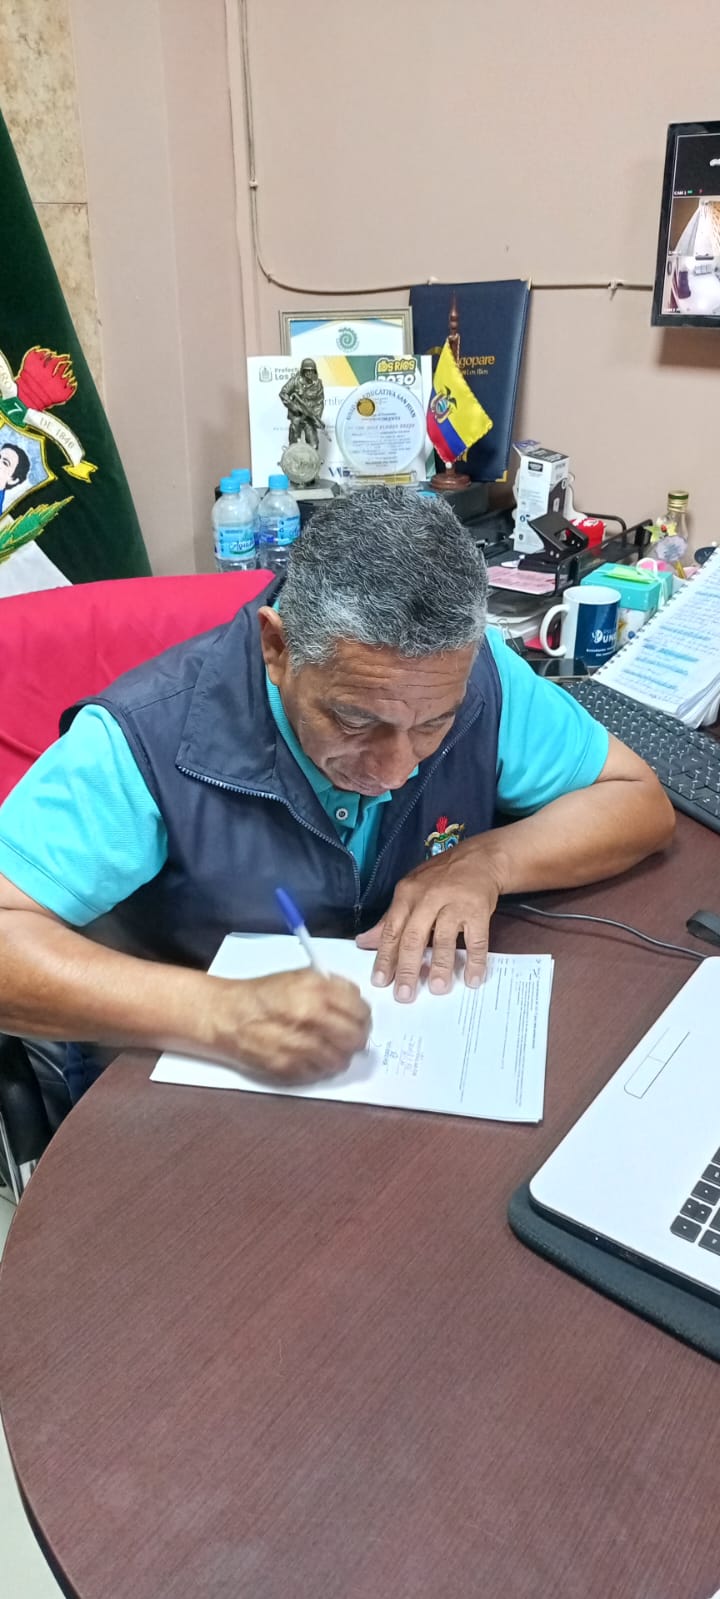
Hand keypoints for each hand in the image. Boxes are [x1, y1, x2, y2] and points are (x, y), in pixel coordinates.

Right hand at [208, 968, 371, 1081]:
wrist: (227, 1016)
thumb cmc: (262, 994)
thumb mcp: (299, 976)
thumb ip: (332, 987)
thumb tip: (356, 1001)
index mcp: (315, 990)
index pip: (360, 1010)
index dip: (363, 1017)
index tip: (360, 1019)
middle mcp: (310, 1017)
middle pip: (355, 1038)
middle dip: (357, 1039)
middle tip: (351, 1037)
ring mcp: (299, 1045)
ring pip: (341, 1060)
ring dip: (340, 1056)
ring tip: (330, 1048)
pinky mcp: (288, 1068)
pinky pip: (319, 1073)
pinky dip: (320, 1067)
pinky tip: (312, 1056)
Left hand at [356, 840, 503, 1002]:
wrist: (480, 858)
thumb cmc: (441, 878)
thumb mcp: (411, 891)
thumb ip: (389, 919)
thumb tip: (364, 942)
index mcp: (407, 894)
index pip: (392, 930)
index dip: (385, 957)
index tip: (380, 981)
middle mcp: (429, 898)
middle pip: (414, 937)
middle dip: (408, 968)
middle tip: (404, 994)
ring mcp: (455, 904)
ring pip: (445, 939)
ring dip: (440, 966)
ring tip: (437, 988)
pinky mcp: (478, 910)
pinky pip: (476, 940)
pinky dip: (474, 961)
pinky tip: (471, 979)